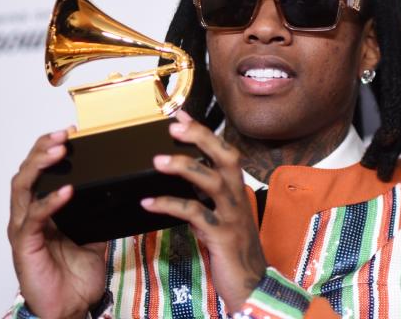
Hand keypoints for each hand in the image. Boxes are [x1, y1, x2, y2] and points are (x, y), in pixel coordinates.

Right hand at [8, 129, 106, 318]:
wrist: (70, 308)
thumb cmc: (75, 276)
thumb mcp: (95, 236)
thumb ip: (99, 213)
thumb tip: (118, 190)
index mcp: (44, 209)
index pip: (42, 170)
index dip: (52, 148)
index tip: (73, 132)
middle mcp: (29, 214)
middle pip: (27, 171)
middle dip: (43, 148)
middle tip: (64, 134)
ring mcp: (24, 229)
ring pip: (22, 187)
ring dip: (39, 166)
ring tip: (58, 150)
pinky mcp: (25, 245)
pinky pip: (34, 218)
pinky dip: (49, 202)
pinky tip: (66, 192)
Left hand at [141, 111, 266, 312]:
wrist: (252, 284)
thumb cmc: (234, 250)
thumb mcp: (220, 218)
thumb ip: (206, 200)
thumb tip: (184, 184)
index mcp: (236, 190)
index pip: (223, 152)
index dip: (203, 133)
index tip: (181, 116)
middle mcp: (237, 197)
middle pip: (225, 156)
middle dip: (201, 137)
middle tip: (175, 126)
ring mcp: (231, 214)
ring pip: (211, 180)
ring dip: (183, 166)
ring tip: (157, 160)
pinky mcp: (221, 234)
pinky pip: (194, 213)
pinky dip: (169, 204)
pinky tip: (148, 203)